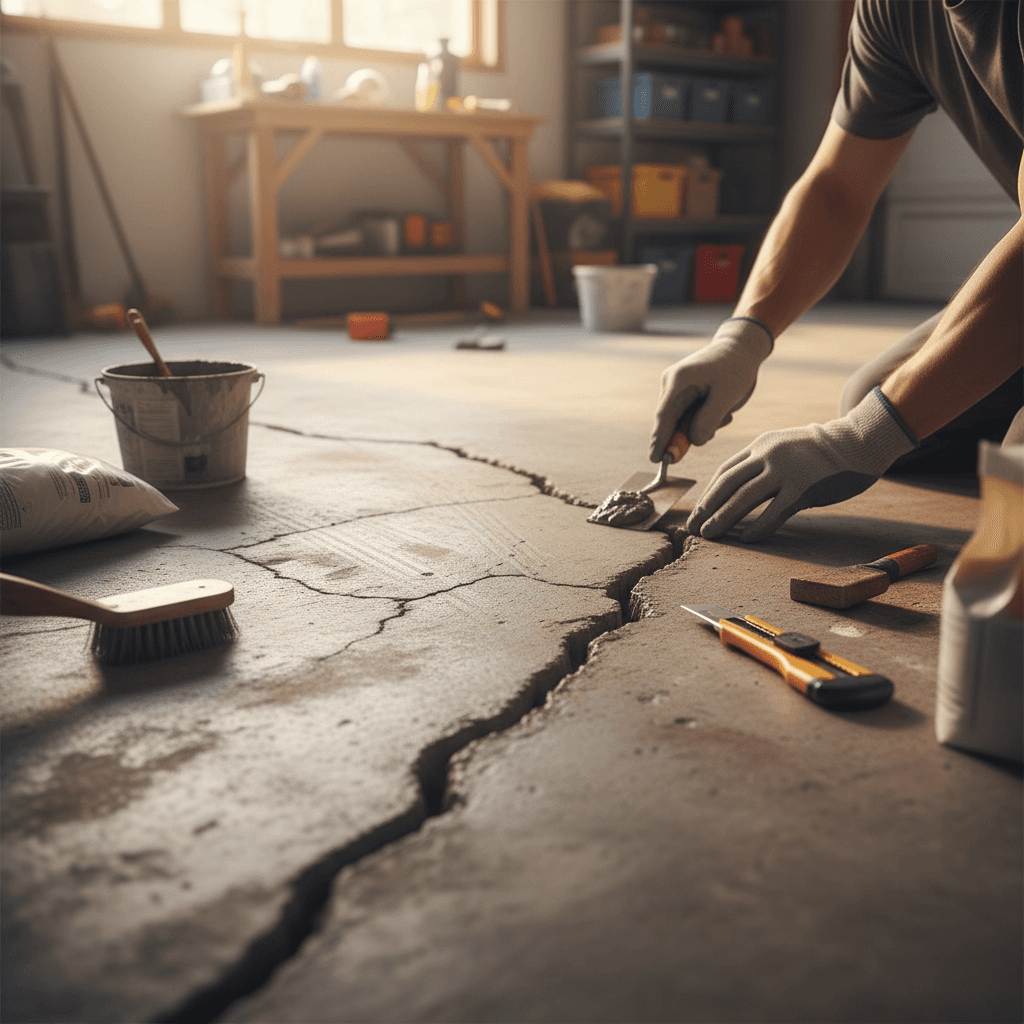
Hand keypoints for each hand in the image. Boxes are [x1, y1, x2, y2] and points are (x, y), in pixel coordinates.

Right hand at [649, 317, 772, 461]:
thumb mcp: (727, 396)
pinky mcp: (681, 393)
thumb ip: (709, 420)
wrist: (740, 349)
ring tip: (725, 412)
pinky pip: (687, 417)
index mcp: (678, 381)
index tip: (656, 460)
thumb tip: (693, 442)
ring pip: (681, 422)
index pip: (665, 417)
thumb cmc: (736, 369)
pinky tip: (720, 410)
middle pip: (672, 422)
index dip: (660, 440)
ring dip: (702, 425)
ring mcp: (674, 388)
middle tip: (720, 421)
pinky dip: (702, 420)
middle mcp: (671, 384)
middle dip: (691, 433)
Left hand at [686, 387, 918, 542]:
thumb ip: (762, 462)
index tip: (698, 511)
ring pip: (744, 498)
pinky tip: (747, 539)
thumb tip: (739, 488)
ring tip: (709, 535)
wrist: (859, 441)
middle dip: (707, 508)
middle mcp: (768, 455)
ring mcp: (786, 470)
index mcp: (761, 444)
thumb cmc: (822, 451)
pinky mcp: (804, 487)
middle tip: (692, 527)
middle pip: (727, 485)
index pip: (725, 471)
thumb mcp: (784, 446)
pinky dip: (758, 527)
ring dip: (722, 519)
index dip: (708, 494)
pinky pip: (774, 511)